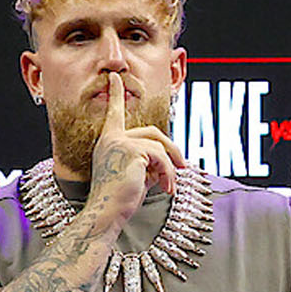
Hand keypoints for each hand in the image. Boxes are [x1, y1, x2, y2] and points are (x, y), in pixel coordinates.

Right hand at [86, 72, 187, 215]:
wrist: (107, 213)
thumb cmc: (120, 199)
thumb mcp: (135, 174)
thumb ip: (146, 160)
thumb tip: (170, 159)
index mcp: (108, 141)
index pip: (114, 112)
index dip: (116, 94)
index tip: (114, 78)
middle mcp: (111, 139)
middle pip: (152, 132)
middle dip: (171, 149)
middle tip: (184, 167)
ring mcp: (120, 143)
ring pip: (159, 146)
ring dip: (170, 168)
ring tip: (169, 186)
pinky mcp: (132, 151)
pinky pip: (161, 158)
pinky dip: (168, 174)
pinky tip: (166, 188)